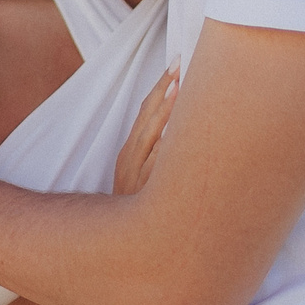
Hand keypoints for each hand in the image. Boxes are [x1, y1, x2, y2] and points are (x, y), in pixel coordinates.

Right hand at [114, 66, 178, 194]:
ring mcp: (138, 173)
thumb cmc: (136, 205)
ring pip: (153, 135)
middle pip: (148, 115)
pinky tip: (179, 128)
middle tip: (181, 63)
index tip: (177, 64)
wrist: (124, 240)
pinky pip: (158, 163)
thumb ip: (155, 152)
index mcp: (129, 151)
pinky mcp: (147, 189)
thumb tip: (180, 126)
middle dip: (165, 88)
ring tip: (180, 86)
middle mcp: (131, 158)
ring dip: (166, 110)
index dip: (161, 86)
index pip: (145, 110)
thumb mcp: (140, 175)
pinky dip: (166, 144)